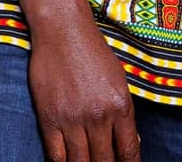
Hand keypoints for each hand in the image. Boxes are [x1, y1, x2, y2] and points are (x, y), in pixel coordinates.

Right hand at [27, 20, 140, 161]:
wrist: (64, 33)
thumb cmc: (94, 54)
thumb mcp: (119, 81)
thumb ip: (124, 114)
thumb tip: (132, 143)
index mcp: (121, 106)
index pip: (128, 151)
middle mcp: (99, 116)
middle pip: (104, 161)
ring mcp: (73, 120)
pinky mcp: (49, 119)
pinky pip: (56, 155)